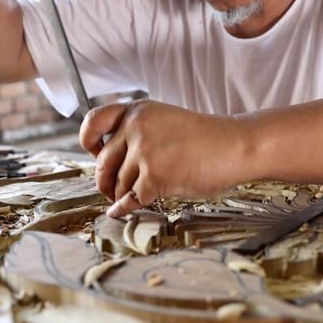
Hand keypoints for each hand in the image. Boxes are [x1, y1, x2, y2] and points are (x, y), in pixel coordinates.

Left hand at [80, 100, 248, 216]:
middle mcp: (136, 128)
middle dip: (104, 181)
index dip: (87, 140)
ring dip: (121, 195)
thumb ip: (137, 133)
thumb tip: (107, 162)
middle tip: (109, 190)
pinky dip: (125, 209)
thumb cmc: (205, 138)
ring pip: (118, 184)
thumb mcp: (164, 120)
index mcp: (137, 111)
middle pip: (103, 162)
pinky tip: (124, 211)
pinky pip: (130, 200)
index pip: (93, 121)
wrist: (235, 146)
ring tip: (131, 197)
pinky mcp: (154, 176)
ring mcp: (144, 152)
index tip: (93, 152)